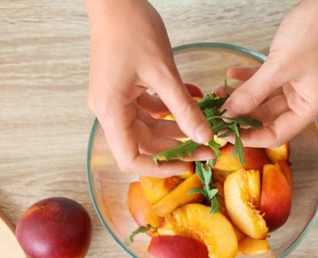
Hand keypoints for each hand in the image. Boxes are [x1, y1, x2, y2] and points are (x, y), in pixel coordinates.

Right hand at [84, 0, 212, 176]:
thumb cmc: (132, 29)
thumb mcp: (164, 73)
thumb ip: (184, 108)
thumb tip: (203, 137)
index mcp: (111, 110)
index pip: (130, 158)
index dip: (158, 168)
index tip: (186, 166)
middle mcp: (109, 108)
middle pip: (143, 143)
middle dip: (176, 147)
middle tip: (208, 147)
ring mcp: (115, 98)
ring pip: (148, 126)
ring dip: (176, 126)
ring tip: (206, 125)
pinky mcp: (124, 87)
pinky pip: (148, 107)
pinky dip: (169, 108)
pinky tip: (193, 100)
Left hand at [223, 0, 317, 146]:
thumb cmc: (315, 32)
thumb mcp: (279, 67)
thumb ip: (252, 93)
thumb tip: (230, 113)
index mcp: (310, 106)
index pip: (277, 134)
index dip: (251, 138)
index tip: (227, 135)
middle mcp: (305, 99)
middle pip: (268, 118)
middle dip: (242, 116)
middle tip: (217, 115)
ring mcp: (297, 84)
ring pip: (264, 100)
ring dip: (242, 97)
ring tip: (219, 92)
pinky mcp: (290, 70)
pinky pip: (265, 81)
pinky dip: (249, 79)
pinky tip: (232, 74)